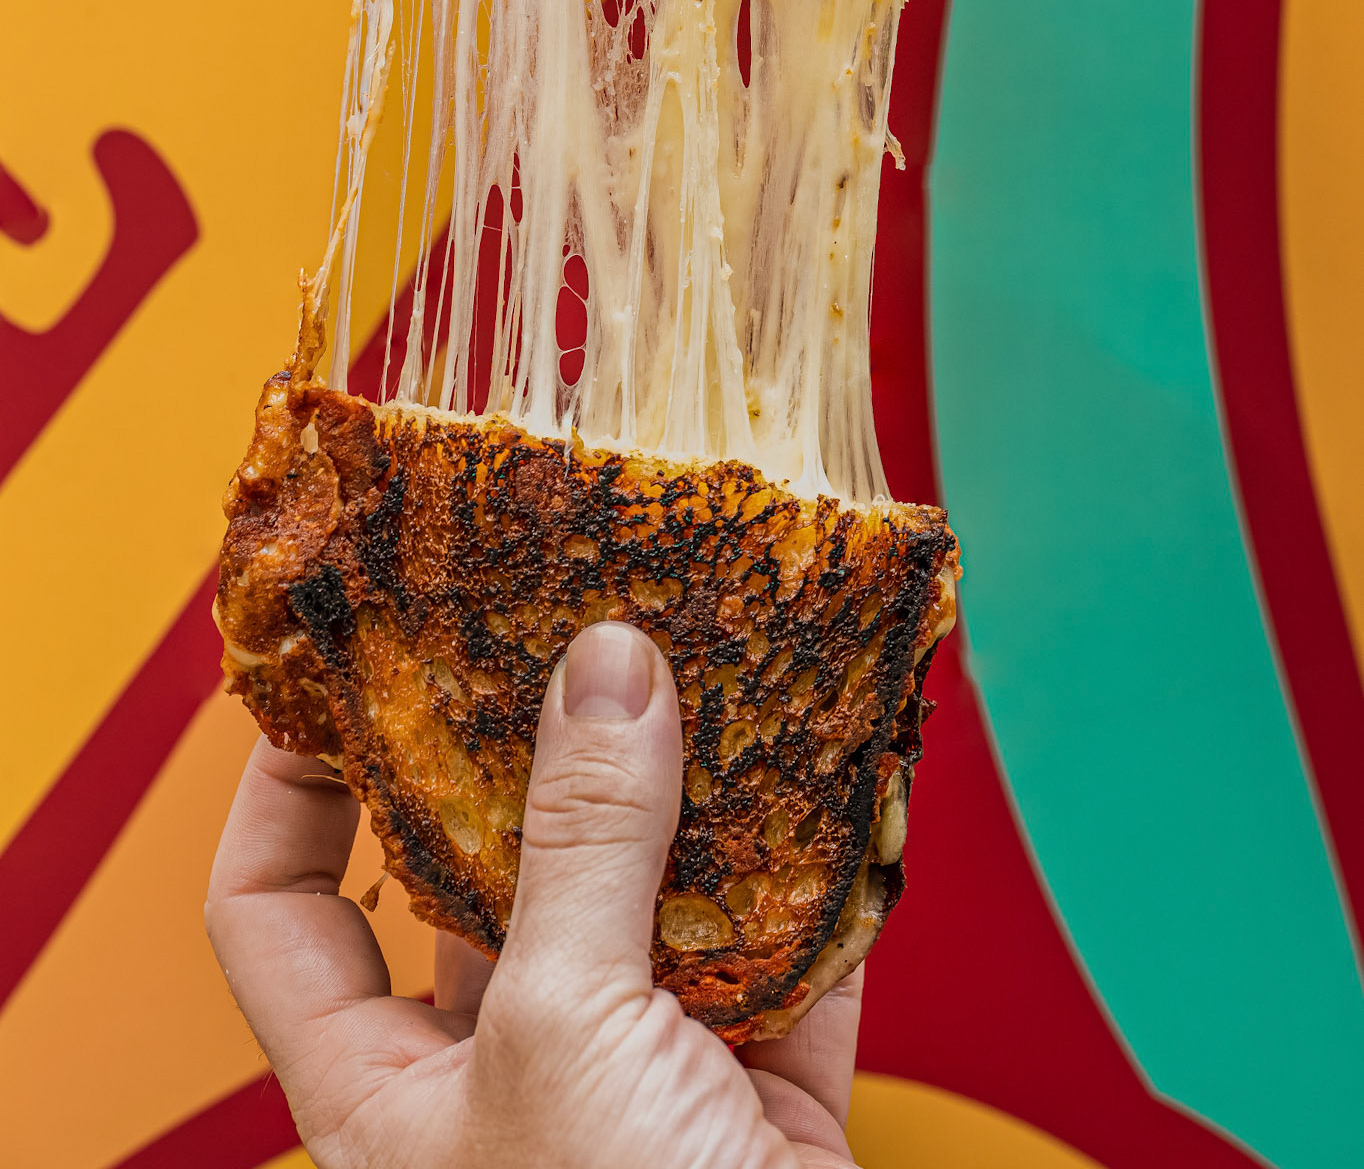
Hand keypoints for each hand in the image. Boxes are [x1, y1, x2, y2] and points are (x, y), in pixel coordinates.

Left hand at [206, 623, 860, 1167]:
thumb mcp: (562, 1035)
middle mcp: (501, 1075)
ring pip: (644, 899)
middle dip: (531, 754)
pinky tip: (827, 771)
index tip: (339, 672)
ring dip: (685, 794)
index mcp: (385, 1092)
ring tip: (694, 666)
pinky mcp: (759, 1096)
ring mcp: (634, 1081)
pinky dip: (813, 866)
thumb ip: (584, 844)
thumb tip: (603, 671)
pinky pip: (783, 950)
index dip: (290, 784)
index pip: (283, 908)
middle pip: (489, 874)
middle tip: (556, 629)